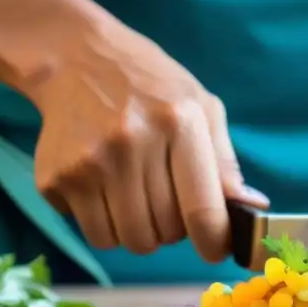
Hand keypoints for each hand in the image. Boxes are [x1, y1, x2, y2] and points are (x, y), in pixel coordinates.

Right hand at [31, 22, 267, 260]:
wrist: (75, 57)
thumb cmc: (151, 87)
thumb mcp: (200, 107)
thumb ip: (225, 162)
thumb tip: (251, 209)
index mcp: (178, 122)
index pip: (202, 209)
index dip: (213, 242)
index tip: (214, 249)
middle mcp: (132, 142)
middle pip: (165, 233)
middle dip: (172, 228)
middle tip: (164, 198)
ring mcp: (90, 161)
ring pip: (129, 241)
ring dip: (139, 230)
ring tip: (136, 195)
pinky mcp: (56, 177)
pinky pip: (94, 233)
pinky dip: (104, 223)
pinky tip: (104, 187)